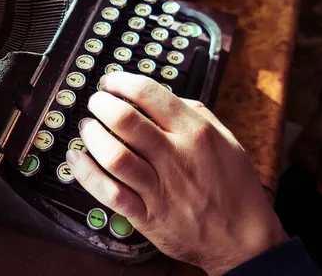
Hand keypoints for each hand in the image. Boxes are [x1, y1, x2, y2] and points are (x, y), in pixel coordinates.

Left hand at [66, 72, 286, 274]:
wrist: (245, 239)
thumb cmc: (235, 188)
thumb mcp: (226, 140)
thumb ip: (195, 114)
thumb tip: (163, 97)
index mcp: (195, 132)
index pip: (148, 93)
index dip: (121, 82)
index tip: (110, 82)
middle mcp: (176, 156)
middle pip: (125, 119)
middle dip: (101, 104)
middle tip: (95, 103)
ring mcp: (160, 187)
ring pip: (114, 155)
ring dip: (92, 136)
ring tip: (87, 128)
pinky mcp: (148, 215)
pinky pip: (110, 192)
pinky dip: (87, 174)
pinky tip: (77, 160)